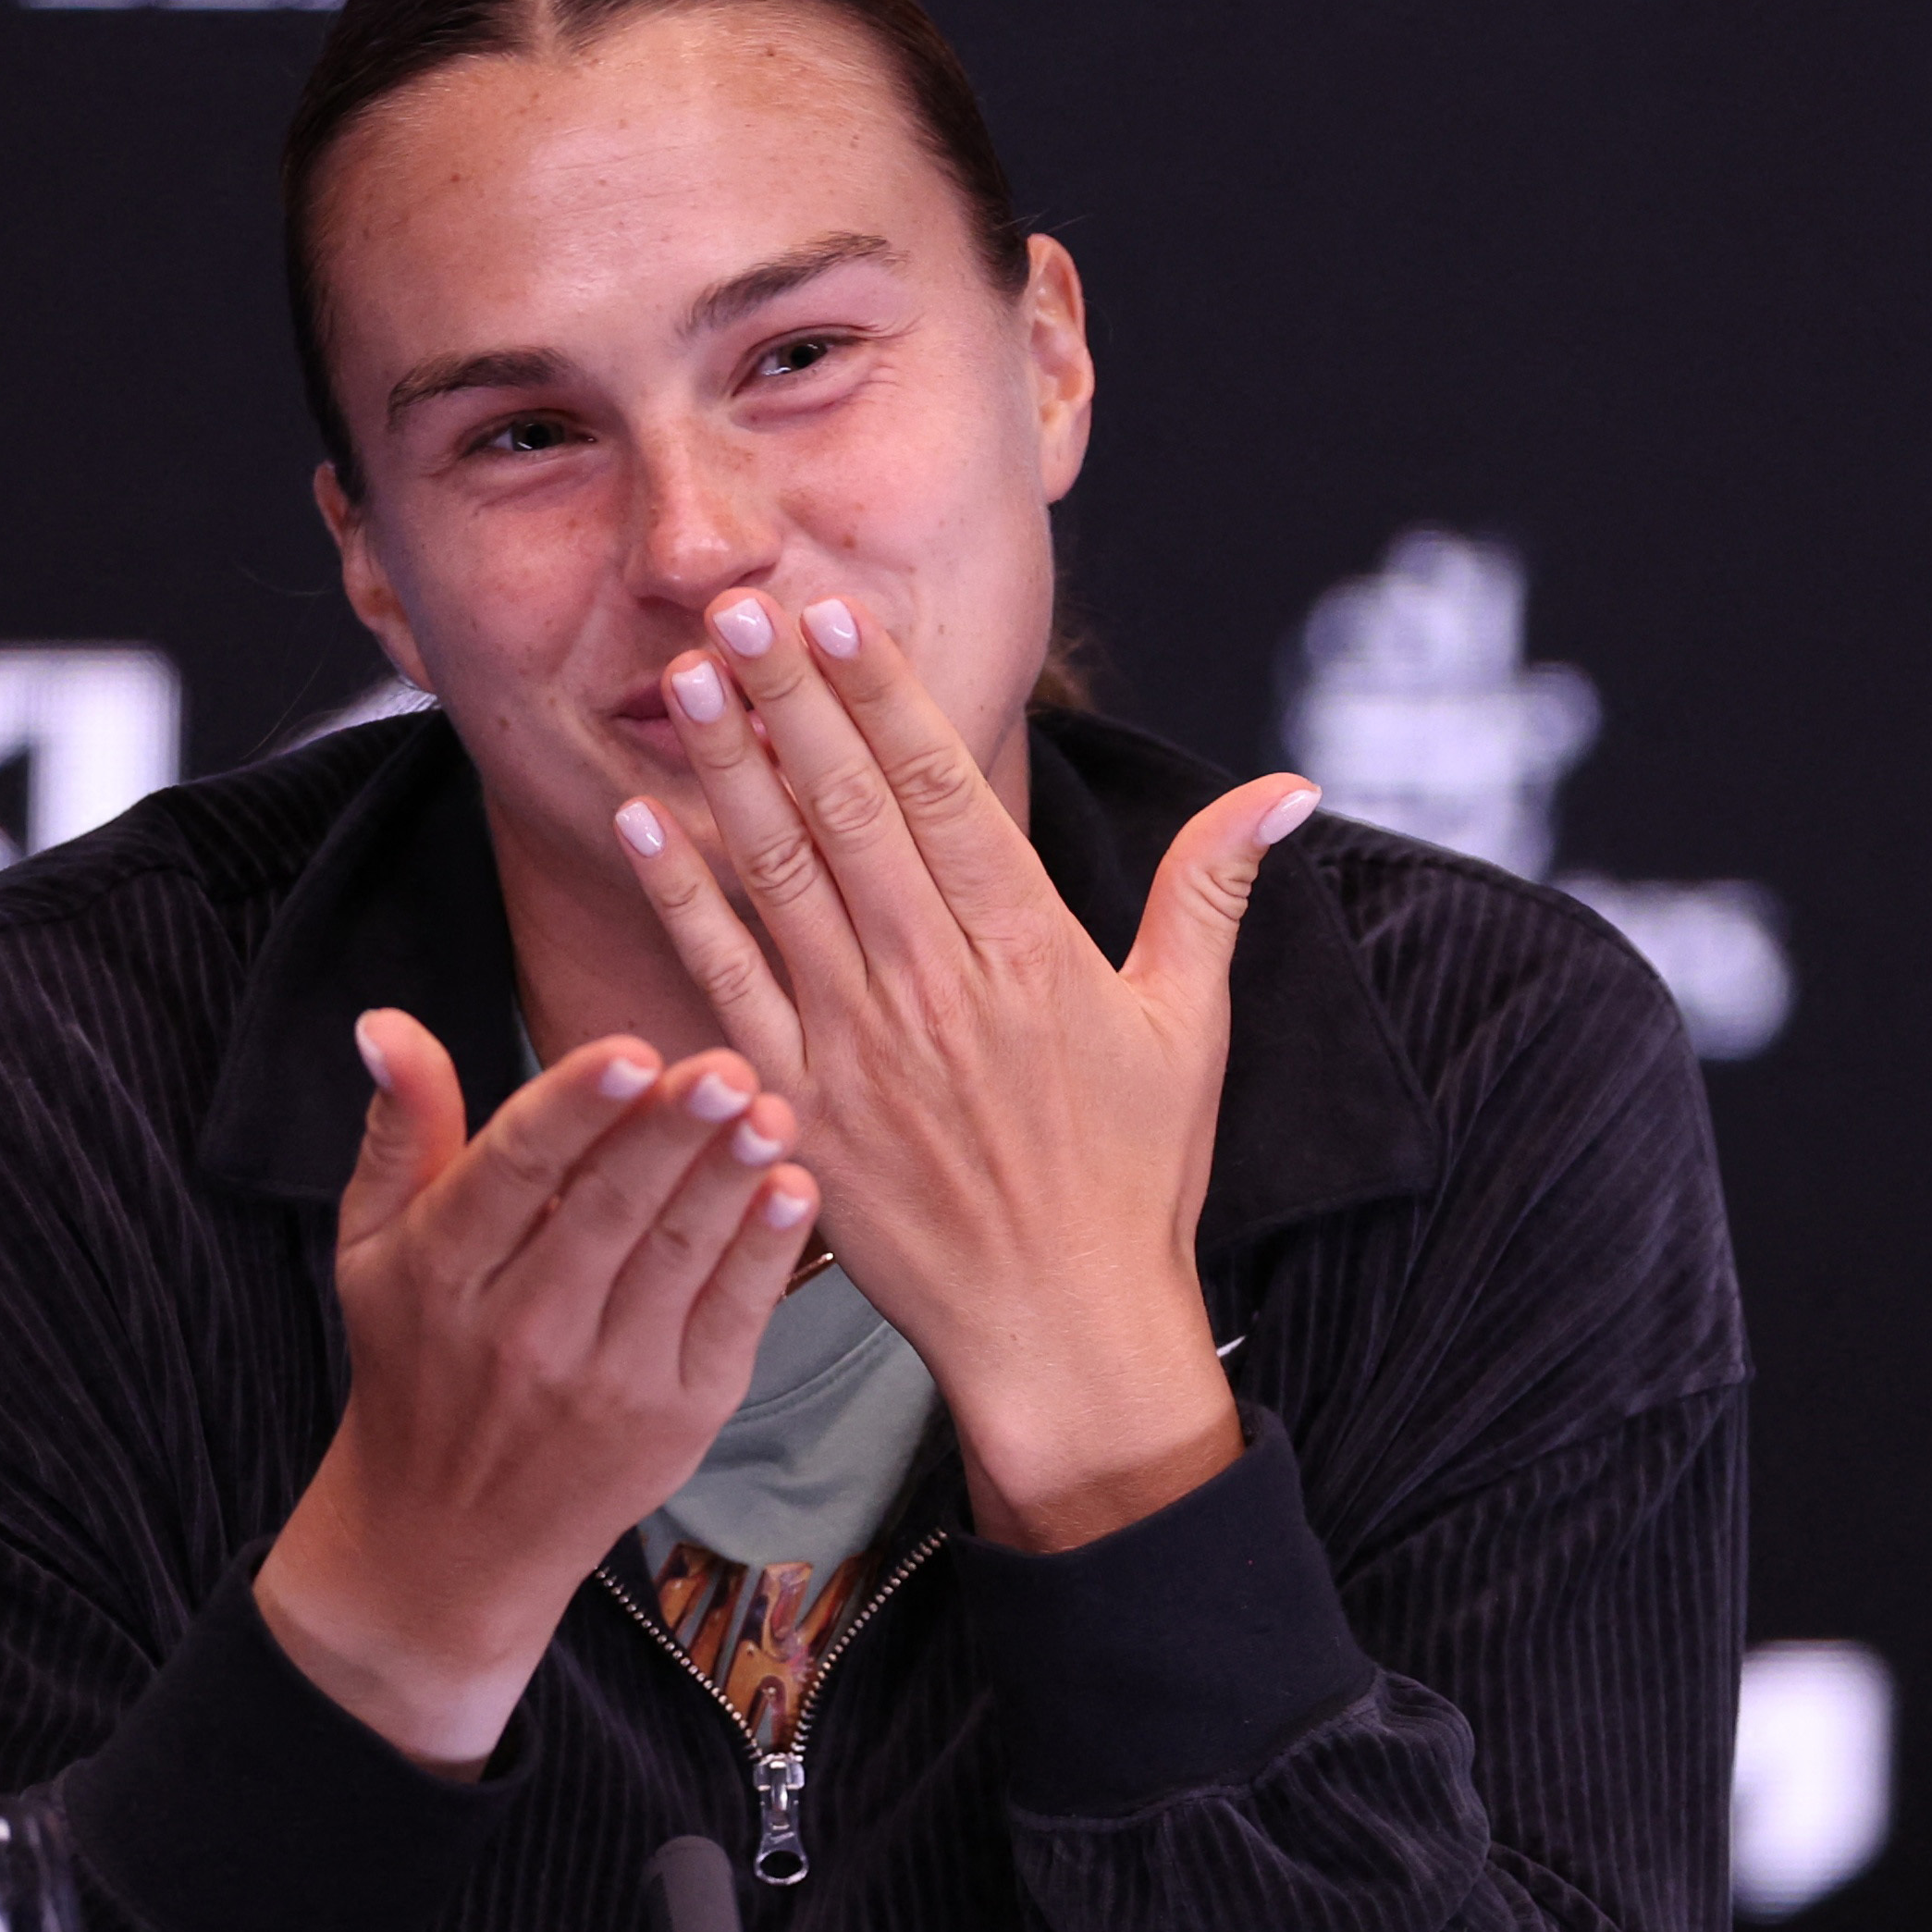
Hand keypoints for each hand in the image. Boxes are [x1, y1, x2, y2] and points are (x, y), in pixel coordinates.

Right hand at [254, 1015, 822, 1771]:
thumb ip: (401, 1130)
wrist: (446, 1543)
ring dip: (730, 1182)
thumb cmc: (416, 1366)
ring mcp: (605, 1379)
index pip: (512, 1173)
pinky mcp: (675, 1416)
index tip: (631, 1052)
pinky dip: (765, 1254)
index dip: (574, 1110)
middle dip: (673, 1134)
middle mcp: (521, 1330)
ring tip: (771, 1109)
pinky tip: (793, 1190)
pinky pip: (730, 1320)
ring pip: (675, 1260)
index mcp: (441, 1273)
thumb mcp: (374, 1247)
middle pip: (607, 1212)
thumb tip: (386, 1022)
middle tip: (728, 1065)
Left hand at [612, 585, 1316, 1549]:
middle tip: (737, 600)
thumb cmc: (1133, 1180)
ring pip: (778, 876)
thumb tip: (1289, 790)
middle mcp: (934, 984)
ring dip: (729, 769)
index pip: (943, 789)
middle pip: (850, 808)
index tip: (836, 609)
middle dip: (791, 697)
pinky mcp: (799, 1105)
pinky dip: (681, 901)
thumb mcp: (1188, 1027)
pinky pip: (726, 983)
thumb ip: (1210, 893)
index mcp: (1028, 952)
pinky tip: (642, 824)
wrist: (1062, 1330)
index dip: (883, 692)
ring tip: (689, 675)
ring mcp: (858, 1045)